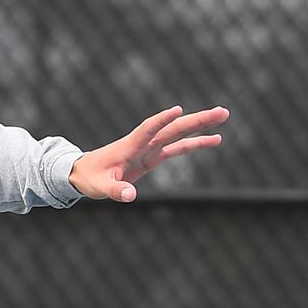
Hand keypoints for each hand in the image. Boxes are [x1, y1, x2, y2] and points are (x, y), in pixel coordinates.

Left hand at [69, 105, 229, 202]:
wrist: (84, 173)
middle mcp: (143, 143)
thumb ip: (115, 191)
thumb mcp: (100, 187)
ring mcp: (150, 148)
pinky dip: (194, 144)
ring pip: (179, 134)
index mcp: (129, 146)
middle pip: (173, 128)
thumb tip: (130, 197)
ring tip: (223, 118)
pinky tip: (214, 140)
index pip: (148, 130)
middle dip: (197, 120)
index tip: (178, 110)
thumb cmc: (90, 178)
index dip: (162, 120)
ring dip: (201, 126)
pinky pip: (177, 148)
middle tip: (222, 111)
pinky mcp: (152, 156)